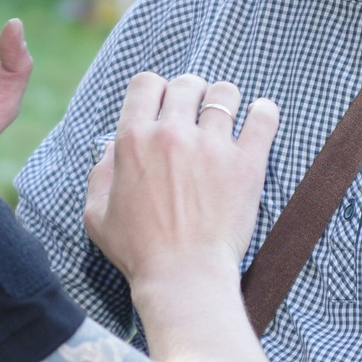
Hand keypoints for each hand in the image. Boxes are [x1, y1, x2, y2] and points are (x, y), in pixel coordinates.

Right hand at [85, 73, 280, 294]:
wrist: (182, 277)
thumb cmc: (138, 251)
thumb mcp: (97, 214)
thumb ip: (100, 174)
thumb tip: (114, 148)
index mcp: (133, 140)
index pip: (146, 84)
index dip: (155, 91)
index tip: (164, 106)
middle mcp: (172, 135)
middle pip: (187, 84)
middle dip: (191, 94)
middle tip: (196, 114)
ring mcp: (212, 147)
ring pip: (225, 93)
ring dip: (224, 100)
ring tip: (226, 118)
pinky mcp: (247, 164)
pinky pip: (264, 117)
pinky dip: (264, 112)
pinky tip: (259, 118)